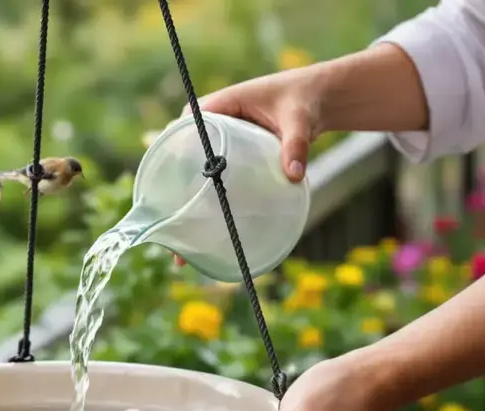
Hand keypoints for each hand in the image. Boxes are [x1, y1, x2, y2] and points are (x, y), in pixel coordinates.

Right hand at [171, 69, 325, 266]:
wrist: (319, 100)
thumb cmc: (305, 101)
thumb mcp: (298, 121)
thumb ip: (296, 146)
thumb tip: (293, 176)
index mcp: (222, 105)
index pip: (185, 125)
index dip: (172, 149)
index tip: (166, 177)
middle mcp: (216, 122)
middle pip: (183, 151)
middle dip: (172, 184)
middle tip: (169, 218)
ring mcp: (223, 140)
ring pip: (195, 167)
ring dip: (186, 197)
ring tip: (180, 236)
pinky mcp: (233, 154)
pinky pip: (213, 173)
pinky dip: (207, 198)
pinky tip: (204, 228)